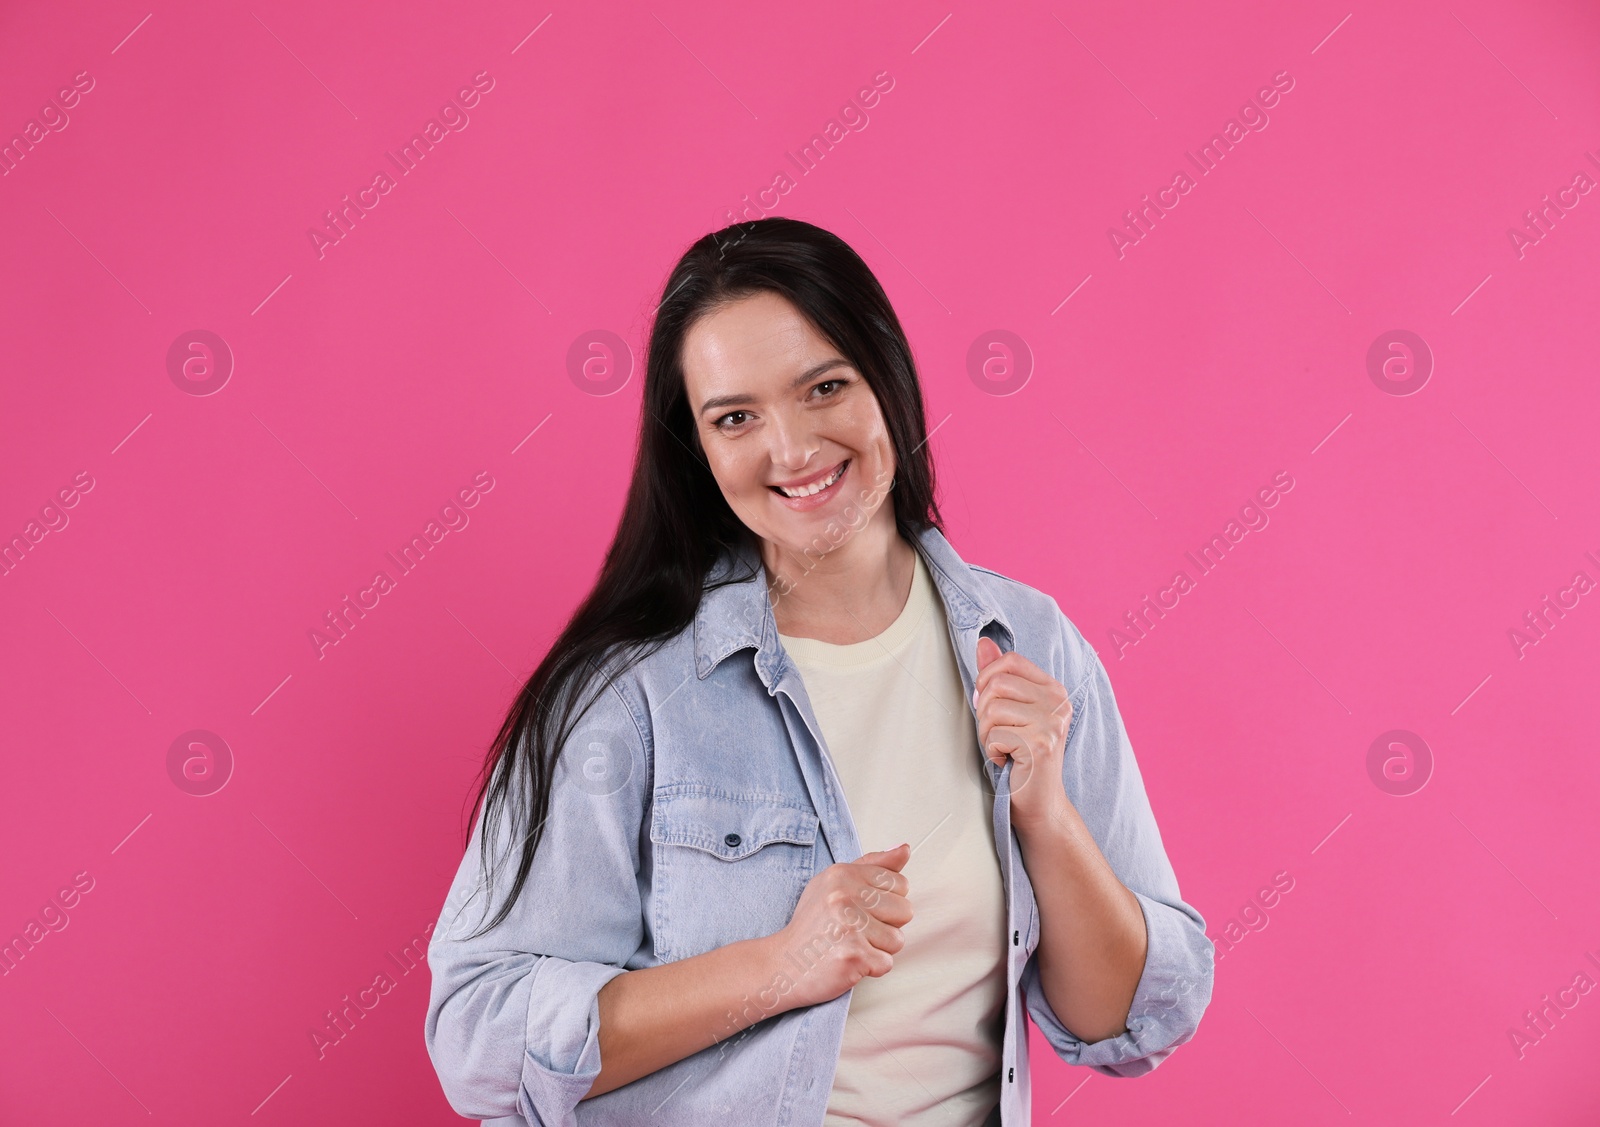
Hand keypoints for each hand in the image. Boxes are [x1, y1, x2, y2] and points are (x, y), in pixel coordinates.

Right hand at [765, 843, 912, 1009]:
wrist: (783, 964)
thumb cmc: (813, 925)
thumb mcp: (836, 883)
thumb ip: (873, 865)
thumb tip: (904, 849)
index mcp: (843, 874)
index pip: (900, 883)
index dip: (886, 903)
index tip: (861, 910)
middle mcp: (845, 895)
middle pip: (904, 911)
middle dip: (885, 926)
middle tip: (854, 931)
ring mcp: (848, 925)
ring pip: (897, 940)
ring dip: (878, 949)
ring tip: (850, 945)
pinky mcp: (853, 954)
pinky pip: (886, 963)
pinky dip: (871, 968)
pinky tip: (848, 961)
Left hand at [974, 636, 1072, 833]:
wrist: (1039, 803)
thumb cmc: (1020, 756)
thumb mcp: (1009, 711)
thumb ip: (998, 676)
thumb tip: (983, 642)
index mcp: (1053, 689)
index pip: (1010, 660)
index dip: (987, 678)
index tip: (988, 703)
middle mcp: (1058, 702)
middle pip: (996, 684)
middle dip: (984, 712)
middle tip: (996, 734)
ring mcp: (1052, 722)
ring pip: (992, 710)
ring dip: (986, 734)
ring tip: (1002, 748)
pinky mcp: (1042, 744)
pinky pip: (995, 735)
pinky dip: (992, 751)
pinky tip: (1008, 761)